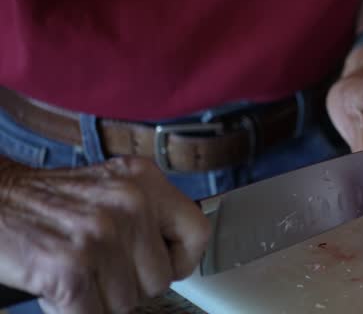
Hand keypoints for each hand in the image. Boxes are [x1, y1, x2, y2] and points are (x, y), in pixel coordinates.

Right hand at [0, 156, 210, 313]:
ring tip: (76, 271)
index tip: (165, 266)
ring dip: (99, 298)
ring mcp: (100, 235)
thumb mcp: (109, 187)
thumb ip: (146, 214)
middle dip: (129, 284)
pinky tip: (58, 286)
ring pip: (127, 302)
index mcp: (144, 180)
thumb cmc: (47, 200)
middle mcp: (129, 203)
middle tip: (100, 268)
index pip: (197, 232)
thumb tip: (175, 256)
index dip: (181, 260)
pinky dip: (73, 310)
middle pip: (159, 278)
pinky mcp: (69, 267)